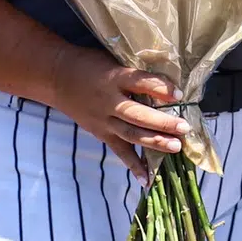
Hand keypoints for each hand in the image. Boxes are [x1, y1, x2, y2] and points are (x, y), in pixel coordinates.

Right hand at [48, 46, 189, 181]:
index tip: (180, 94)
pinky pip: (119, 151)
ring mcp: (103, 120)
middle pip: (137, 115)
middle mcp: (109, 101)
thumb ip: (136, 73)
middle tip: (184, 128)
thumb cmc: (91, 65)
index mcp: (114, 78)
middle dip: (162, 122)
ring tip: (175, 147)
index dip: (160, 88)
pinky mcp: (100, 133)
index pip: (140, 83)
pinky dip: (133, 165)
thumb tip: (168, 84)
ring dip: (154, 142)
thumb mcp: (113, 61)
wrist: (57, 78)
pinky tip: (147, 179)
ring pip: (131, 134)